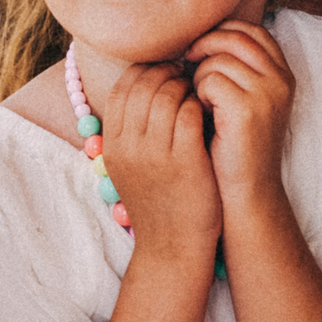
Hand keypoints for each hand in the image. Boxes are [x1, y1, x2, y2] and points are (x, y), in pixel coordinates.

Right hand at [99, 63, 222, 266]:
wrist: (173, 249)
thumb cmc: (158, 203)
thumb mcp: (130, 168)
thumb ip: (131, 132)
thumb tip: (142, 88)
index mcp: (113, 146)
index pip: (123, 88)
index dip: (145, 72)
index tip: (163, 72)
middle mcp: (128, 147)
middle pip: (144, 85)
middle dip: (167, 72)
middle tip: (185, 74)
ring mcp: (155, 154)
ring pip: (167, 94)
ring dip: (186, 86)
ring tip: (197, 91)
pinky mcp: (184, 161)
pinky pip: (189, 113)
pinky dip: (200, 104)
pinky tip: (208, 109)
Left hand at [185, 20, 293, 205]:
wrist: (249, 191)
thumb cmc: (237, 145)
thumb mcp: (246, 100)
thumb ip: (238, 68)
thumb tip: (204, 36)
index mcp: (284, 74)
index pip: (253, 30)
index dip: (223, 32)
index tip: (201, 48)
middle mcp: (281, 80)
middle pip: (235, 37)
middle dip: (205, 45)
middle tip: (188, 62)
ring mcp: (267, 94)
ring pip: (218, 59)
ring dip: (199, 76)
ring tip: (201, 100)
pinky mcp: (248, 109)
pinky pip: (209, 80)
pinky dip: (198, 94)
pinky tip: (202, 113)